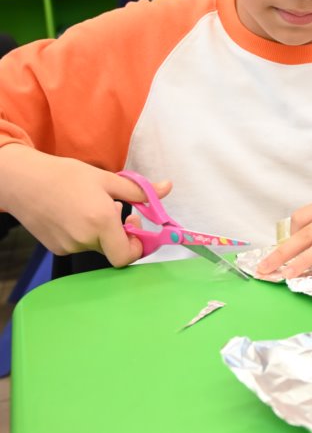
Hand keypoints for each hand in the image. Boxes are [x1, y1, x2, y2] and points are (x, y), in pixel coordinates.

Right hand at [0, 144, 171, 266]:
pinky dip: (85, 233)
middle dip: (122, 233)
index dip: (138, 247)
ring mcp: (68, 246)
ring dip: (103, 231)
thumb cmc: (66, 176)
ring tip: (94, 206)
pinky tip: (77, 213)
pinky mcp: (55, 248)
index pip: (125, 256)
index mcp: (101, 222)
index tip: (137, 227)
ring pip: (97, 245)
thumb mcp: (106, 179)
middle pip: (114, 248)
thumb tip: (168, 187)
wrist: (23, 181)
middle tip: (121, 210)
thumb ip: (139, 191)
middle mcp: (84, 240)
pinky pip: (80, 245)